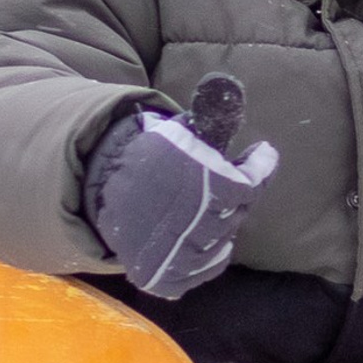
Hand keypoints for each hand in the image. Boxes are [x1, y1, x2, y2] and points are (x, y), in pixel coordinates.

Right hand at [85, 73, 280, 300]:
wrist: (98, 188)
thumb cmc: (148, 156)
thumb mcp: (179, 130)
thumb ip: (209, 117)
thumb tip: (229, 87)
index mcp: (190, 182)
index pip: (246, 184)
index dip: (259, 167)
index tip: (263, 153)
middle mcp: (184, 222)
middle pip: (234, 215)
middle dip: (235, 197)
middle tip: (229, 182)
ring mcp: (172, 254)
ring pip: (220, 245)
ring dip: (222, 225)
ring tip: (212, 208)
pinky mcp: (162, 276)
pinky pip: (202, 270)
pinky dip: (208, 255)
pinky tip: (204, 236)